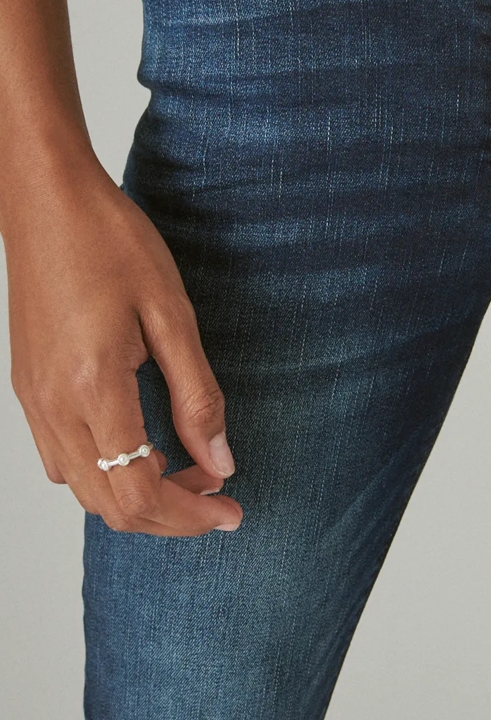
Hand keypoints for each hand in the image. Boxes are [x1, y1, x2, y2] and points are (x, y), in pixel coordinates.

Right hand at [5, 163, 242, 535]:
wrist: (47, 202)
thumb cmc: (111, 242)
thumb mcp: (171, 313)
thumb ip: (197, 395)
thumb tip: (220, 462)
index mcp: (93, 389)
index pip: (141, 492)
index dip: (191, 515)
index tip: (232, 510)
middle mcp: (54, 408)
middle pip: (110, 507)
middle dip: (170, 516)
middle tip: (221, 498)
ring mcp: (35, 402)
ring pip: (84, 490)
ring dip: (138, 499)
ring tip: (191, 473)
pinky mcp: (29, 390)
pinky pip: (62, 460)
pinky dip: (106, 475)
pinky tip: (143, 449)